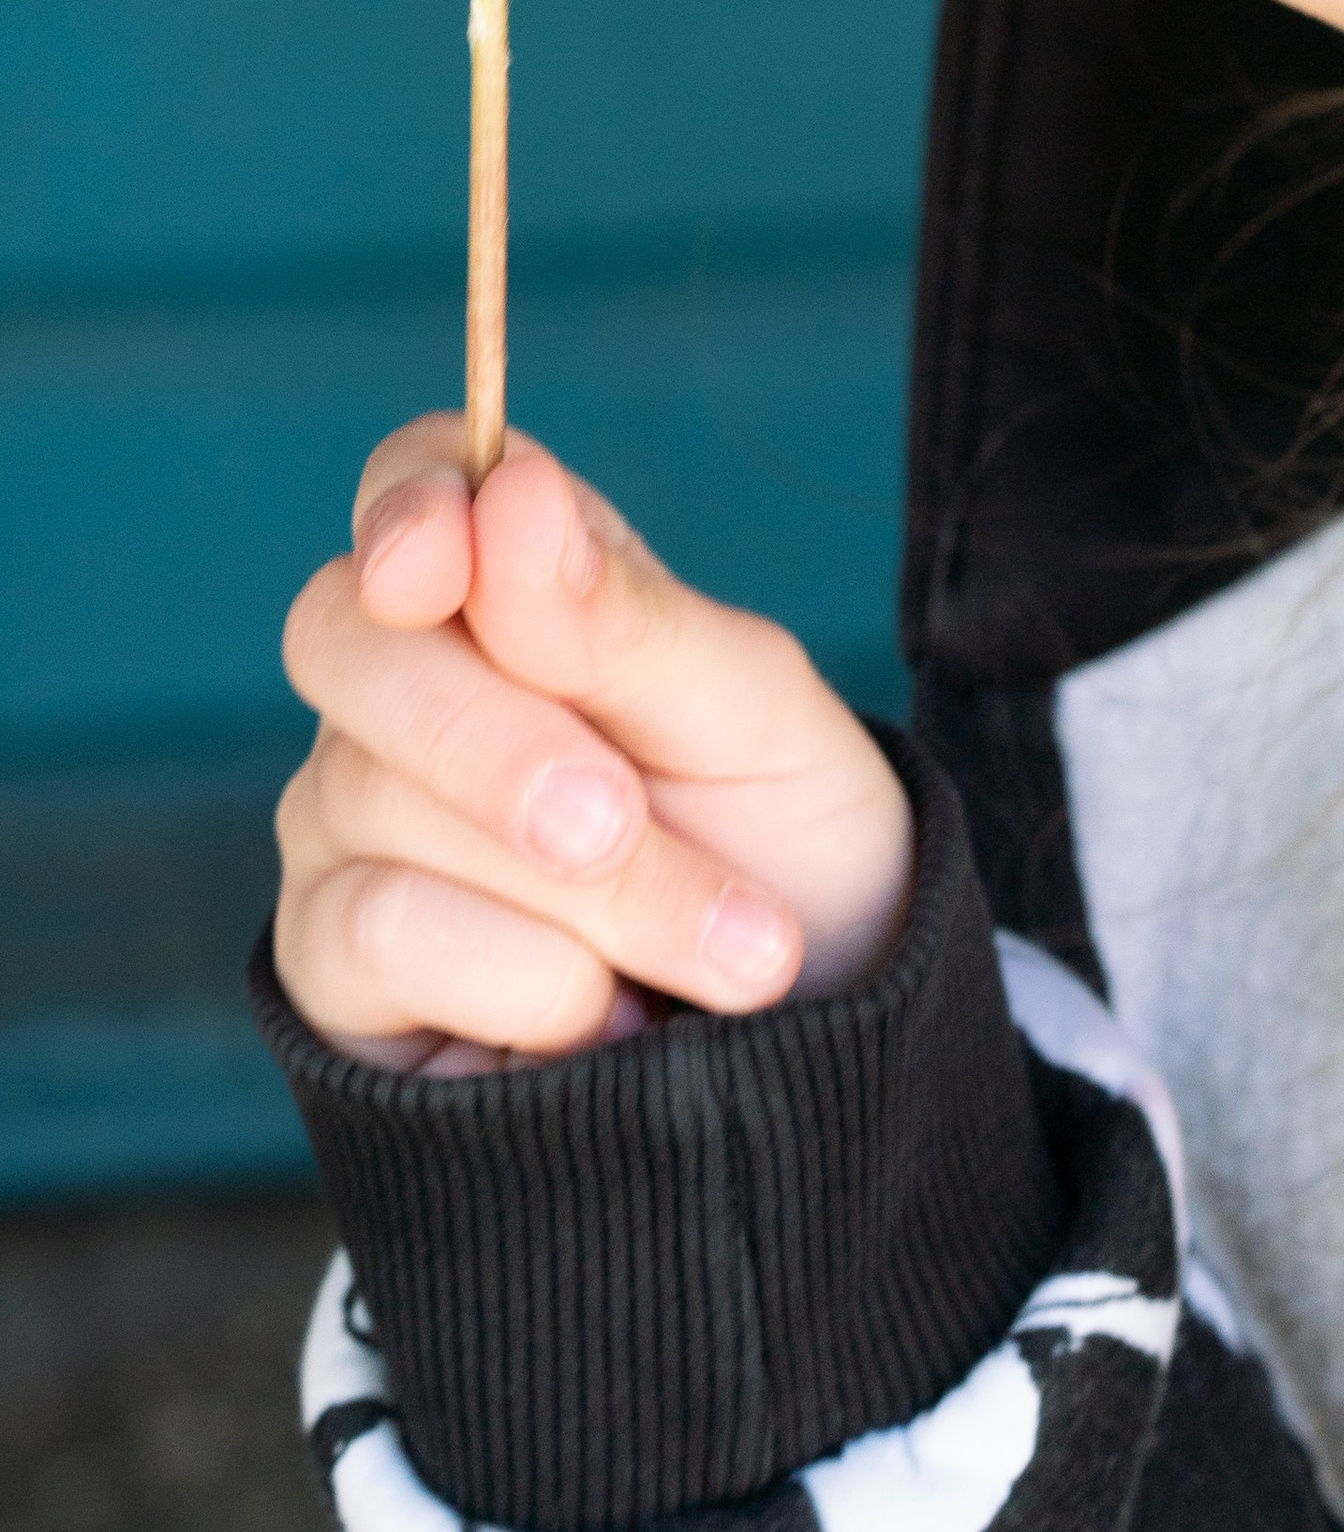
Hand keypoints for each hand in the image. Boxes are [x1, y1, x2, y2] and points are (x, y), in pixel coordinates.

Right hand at [274, 416, 914, 1076]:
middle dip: (497, 738)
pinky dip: (530, 977)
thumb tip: (510, 494)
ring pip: (385, 799)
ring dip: (594, 891)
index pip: (417, 482)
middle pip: (348, 635)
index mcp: (516, 586)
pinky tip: (614, 1013)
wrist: (820, 1049)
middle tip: (621, 821)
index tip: (446, 559)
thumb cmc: (784, 843)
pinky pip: (377, 929)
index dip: (413, 501)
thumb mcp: (754, 718)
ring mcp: (351, 822)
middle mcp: (404, 688)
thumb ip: (628, 617)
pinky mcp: (333, 965)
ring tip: (734, 949)